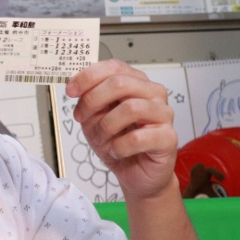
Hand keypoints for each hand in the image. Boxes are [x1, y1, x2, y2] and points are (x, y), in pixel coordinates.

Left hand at [66, 59, 177, 200]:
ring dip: (106, 127)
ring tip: (103, 139)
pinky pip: (138, 138)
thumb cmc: (117, 142)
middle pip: (120, 83)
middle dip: (93, 101)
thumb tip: (76, 87)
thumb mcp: (93, 118)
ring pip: (130, 108)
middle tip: (81, 117)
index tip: (71, 90)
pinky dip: (119, 147)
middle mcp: (152, 94)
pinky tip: (117, 151)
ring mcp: (163, 114)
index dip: (89, 76)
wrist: (135, 173)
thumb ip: (87, 100)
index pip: (114, 67)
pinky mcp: (168, 137)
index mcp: (136, 83)